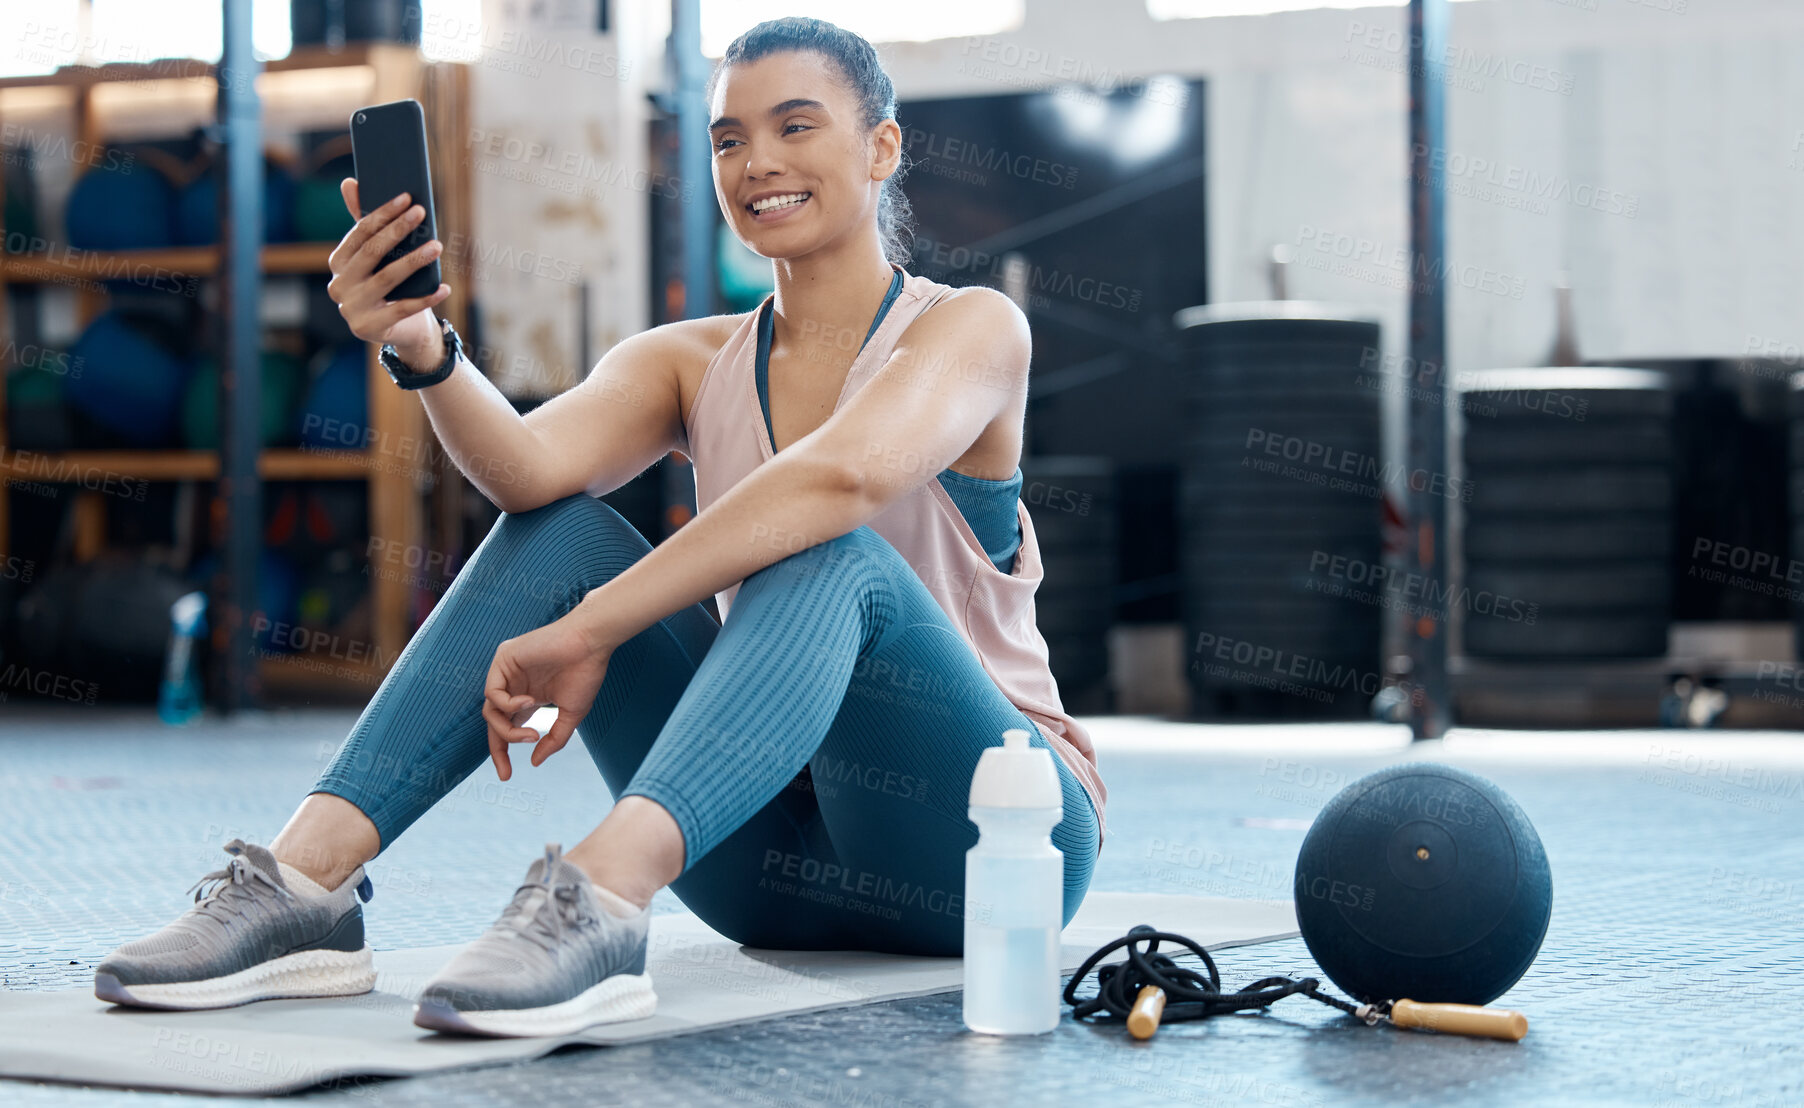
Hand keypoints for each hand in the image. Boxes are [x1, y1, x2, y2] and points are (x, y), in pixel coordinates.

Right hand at [326, 177, 451, 359]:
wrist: (399, 330)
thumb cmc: (390, 286)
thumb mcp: (378, 257)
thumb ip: (366, 224)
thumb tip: (350, 182)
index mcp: (337, 262)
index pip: (359, 233)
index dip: (382, 214)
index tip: (406, 197)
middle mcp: (339, 285)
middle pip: (372, 252)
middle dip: (398, 230)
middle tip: (422, 212)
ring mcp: (351, 308)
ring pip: (387, 278)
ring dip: (415, 260)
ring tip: (438, 246)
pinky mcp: (369, 328)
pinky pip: (403, 309)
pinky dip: (426, 298)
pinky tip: (445, 287)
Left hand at [481, 613, 612, 779]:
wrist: (591, 644)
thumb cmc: (585, 673)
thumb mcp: (571, 716)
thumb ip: (553, 740)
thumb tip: (534, 762)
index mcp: (527, 698)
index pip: (506, 727)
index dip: (502, 752)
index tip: (507, 776)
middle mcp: (513, 685)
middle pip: (493, 722)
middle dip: (498, 748)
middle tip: (508, 769)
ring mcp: (507, 672)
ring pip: (490, 711)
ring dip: (507, 730)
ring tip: (531, 734)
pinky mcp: (503, 658)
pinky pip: (492, 693)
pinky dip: (508, 705)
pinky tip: (530, 702)